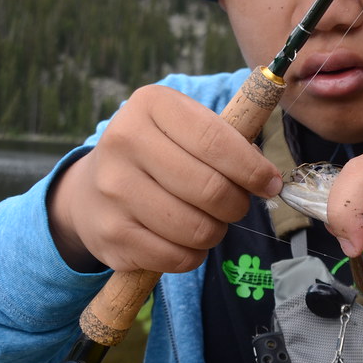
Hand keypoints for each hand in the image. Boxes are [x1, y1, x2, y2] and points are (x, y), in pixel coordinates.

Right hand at [47, 85, 282, 272]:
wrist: (91, 190)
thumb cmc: (160, 154)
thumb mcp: (186, 127)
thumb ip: (229, 141)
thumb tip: (269, 179)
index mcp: (151, 105)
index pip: (216, 140)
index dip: (252, 168)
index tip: (271, 184)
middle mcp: (123, 142)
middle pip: (210, 189)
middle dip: (237, 204)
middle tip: (236, 205)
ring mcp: (113, 190)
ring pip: (196, 228)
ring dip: (216, 231)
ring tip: (210, 221)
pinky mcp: (111, 234)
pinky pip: (177, 257)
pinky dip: (194, 255)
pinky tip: (187, 241)